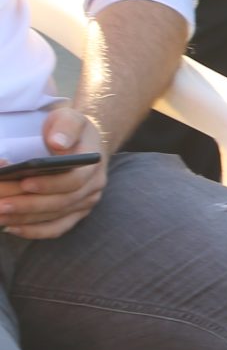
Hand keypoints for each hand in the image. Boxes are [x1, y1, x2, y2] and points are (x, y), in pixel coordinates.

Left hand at [0, 107, 106, 241]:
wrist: (81, 141)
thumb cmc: (68, 129)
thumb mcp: (69, 118)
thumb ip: (66, 127)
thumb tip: (57, 143)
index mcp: (92, 165)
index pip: (73, 181)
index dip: (49, 184)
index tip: (23, 182)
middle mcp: (93, 187)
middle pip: (61, 203)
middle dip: (28, 205)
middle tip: (0, 204)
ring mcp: (85, 203)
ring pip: (56, 217)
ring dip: (25, 219)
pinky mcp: (75, 213)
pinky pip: (57, 228)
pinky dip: (35, 231)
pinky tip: (11, 228)